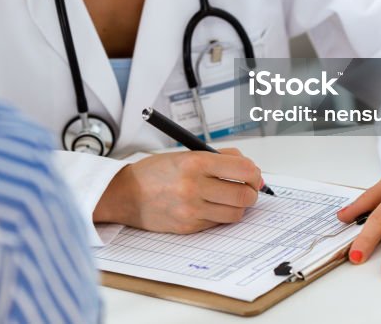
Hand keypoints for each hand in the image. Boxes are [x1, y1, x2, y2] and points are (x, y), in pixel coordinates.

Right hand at [93, 148, 262, 232]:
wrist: (126, 194)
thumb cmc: (155, 172)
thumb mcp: (185, 154)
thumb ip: (219, 158)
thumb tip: (250, 168)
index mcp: (195, 163)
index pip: (242, 169)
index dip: (254, 173)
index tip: (253, 174)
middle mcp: (194, 187)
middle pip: (244, 195)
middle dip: (251, 192)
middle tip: (247, 188)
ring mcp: (192, 210)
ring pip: (235, 213)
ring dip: (238, 206)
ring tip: (229, 198)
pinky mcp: (189, 227)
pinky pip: (218, 223)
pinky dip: (220, 215)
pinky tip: (211, 206)